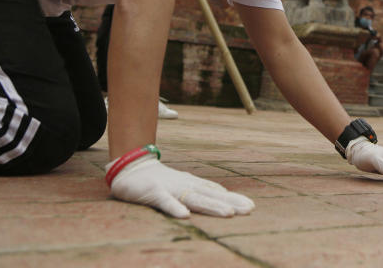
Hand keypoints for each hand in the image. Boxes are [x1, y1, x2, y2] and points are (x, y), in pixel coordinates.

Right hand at [108, 156, 254, 217]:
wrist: (131, 167)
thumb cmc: (160, 179)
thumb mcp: (184, 183)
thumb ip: (201, 189)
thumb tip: (223, 193)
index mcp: (193, 184)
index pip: (217, 192)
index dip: (234, 199)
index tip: (251, 206)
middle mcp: (186, 185)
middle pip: (212, 195)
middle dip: (231, 202)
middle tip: (249, 210)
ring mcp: (171, 188)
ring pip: (194, 198)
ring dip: (212, 206)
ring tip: (229, 213)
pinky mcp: (153, 192)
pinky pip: (165, 202)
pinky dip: (175, 208)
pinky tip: (185, 216)